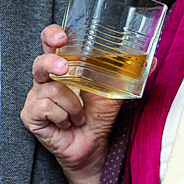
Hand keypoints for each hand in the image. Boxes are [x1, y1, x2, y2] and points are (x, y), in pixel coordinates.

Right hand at [21, 24, 124, 176]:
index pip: (51, 43)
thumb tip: (153, 60)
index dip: (51, 35)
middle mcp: (46, 80)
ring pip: (51, 90)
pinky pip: (45, 107)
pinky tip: (67, 124)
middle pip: (40, 62)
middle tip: (65, 69)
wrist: (93, 148)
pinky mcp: (31, 115)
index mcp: (62, 68)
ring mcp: (36, 97)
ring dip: (73, 106)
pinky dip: (62, 117)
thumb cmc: (98, 118)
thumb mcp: (114, 93)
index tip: (61, 36)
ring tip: (80, 116)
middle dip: (52, 62)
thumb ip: (127, 76)